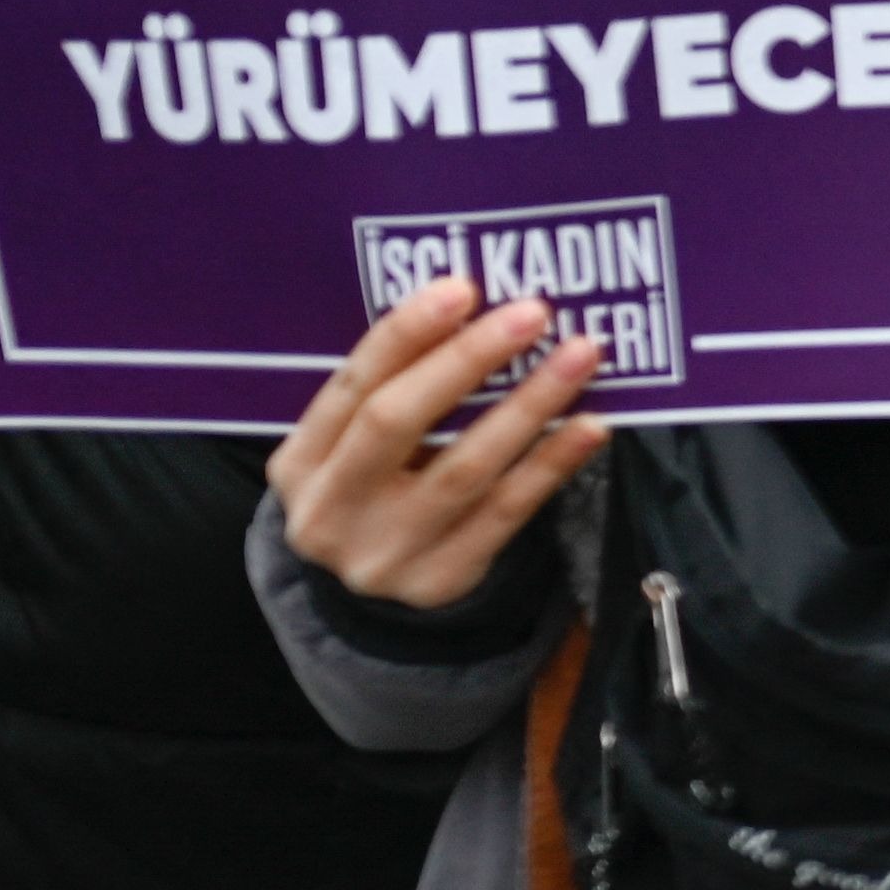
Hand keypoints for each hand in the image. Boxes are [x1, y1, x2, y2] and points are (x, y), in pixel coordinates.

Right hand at [270, 274, 611, 611]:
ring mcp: (383, 553)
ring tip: (580, 356)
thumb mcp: (352, 447)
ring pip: (464, 468)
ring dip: (529, 404)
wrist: (364, 601)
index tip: (461, 288)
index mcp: (300, 463)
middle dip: (467, 359)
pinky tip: (589, 425)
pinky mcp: (439, 582)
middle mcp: (330, 510)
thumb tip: (475, 308)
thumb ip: (394, 389)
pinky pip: (506, 513)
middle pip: (396, 421)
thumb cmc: (373, 490)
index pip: (351, 386)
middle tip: (532, 312)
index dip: (406, 335)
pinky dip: (551, 464)